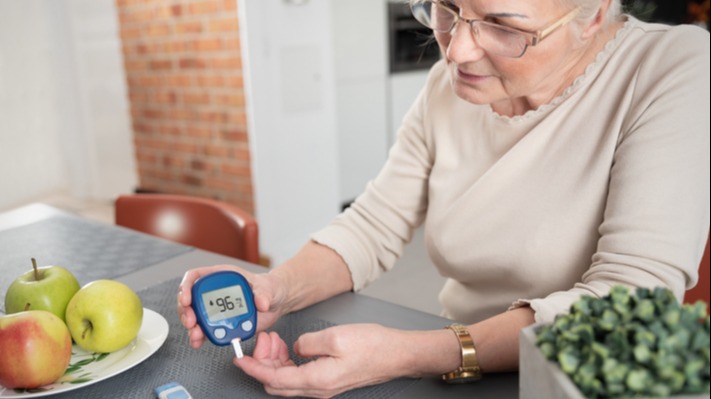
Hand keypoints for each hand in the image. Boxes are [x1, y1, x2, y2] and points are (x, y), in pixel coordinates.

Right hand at [177, 264, 286, 348]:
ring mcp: (215, 308)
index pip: (195, 276)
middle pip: (189, 298)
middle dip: (186, 311)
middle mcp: (214, 292)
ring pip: (194, 316)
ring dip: (191, 327)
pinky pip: (205, 329)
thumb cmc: (269, 288)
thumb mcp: (268, 288)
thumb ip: (264, 293)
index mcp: (221, 276)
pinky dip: (199, 337)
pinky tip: (198, 342)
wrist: (276, 303)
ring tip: (196, 335)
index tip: (186, 299)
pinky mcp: (220, 323)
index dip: (186, 286)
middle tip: (191, 322)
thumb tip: (261, 302)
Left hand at [234, 324, 412, 397]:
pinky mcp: (330, 380)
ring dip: (275, 362)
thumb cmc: (374, 346)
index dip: (253, 368)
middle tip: (261, 343)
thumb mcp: (335, 336)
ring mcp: (324, 387)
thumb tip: (295, 346)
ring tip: (274, 341)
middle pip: (276, 383)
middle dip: (262, 364)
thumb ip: (307, 342)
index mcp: (316, 380)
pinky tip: (290, 348)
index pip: (273, 378)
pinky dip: (288, 363)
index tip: (240, 360)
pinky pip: (300, 377)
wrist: (398, 354)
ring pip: (287, 381)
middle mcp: (318, 389)